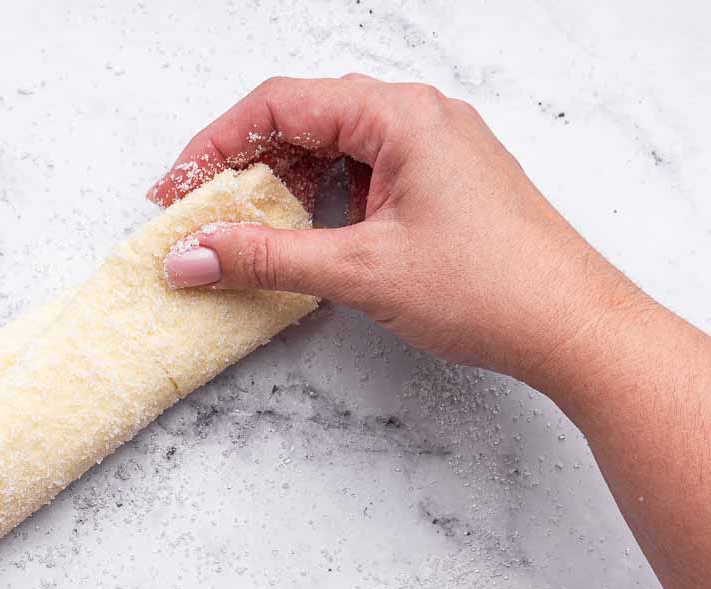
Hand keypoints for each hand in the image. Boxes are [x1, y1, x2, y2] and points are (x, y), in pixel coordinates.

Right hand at [152, 74, 646, 387]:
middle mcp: (418, 118)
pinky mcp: (439, 183)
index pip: (281, 103)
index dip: (214, 145)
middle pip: (302, 118)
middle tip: (197, 214)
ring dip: (279, 184)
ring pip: (330, 146)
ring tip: (240, 232)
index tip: (175, 190)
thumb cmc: (491, 286)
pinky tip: (297, 237)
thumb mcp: (358, 271)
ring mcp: (432, 149)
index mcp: (400, 116)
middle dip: (241, 164)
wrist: (573, 326)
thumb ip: (264, 258)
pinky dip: (318, 199)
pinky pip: (360, 172)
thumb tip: (192, 256)